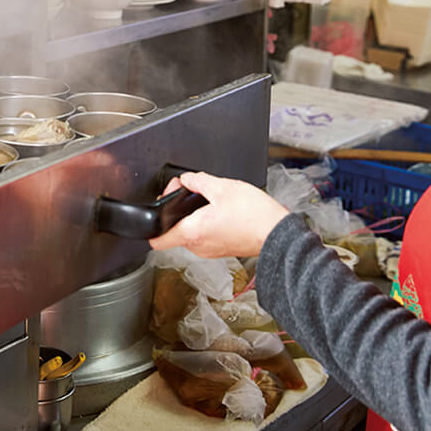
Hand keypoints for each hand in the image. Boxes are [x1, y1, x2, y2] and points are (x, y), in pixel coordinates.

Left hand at [148, 172, 288, 257]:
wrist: (277, 234)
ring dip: (194, 216)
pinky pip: (204, 236)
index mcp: (193, 232)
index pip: (156, 239)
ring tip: (211, 201)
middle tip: (190, 192)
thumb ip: (198, 181)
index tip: (164, 202)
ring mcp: (210, 250)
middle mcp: (198, 246)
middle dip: (178, 209)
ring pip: (190, 232)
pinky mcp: (220, 249)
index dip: (153, 220)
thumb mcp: (223, 187)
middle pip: (174, 229)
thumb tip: (187, 179)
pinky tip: (221, 211)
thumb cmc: (255, 216)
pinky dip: (207, 223)